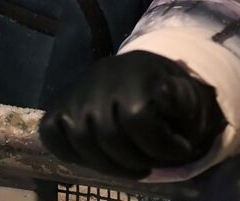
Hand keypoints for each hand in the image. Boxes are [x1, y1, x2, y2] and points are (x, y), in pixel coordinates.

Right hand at [39, 51, 225, 178]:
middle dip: (136, 161)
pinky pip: (52, 135)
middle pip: (108, 135)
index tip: (181, 151)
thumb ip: (185, 101)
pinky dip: (69, 153)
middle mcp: (100, 78)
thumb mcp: (186, 91)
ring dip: (109, 166)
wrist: (140, 70)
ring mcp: (76, 93)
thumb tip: (171, 107)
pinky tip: (97, 159)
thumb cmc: (165, 88)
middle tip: (153, 167)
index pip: (137, 118)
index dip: (161, 144)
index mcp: (135, 71)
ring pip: (81, 140)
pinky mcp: (58, 107)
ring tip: (133, 169)